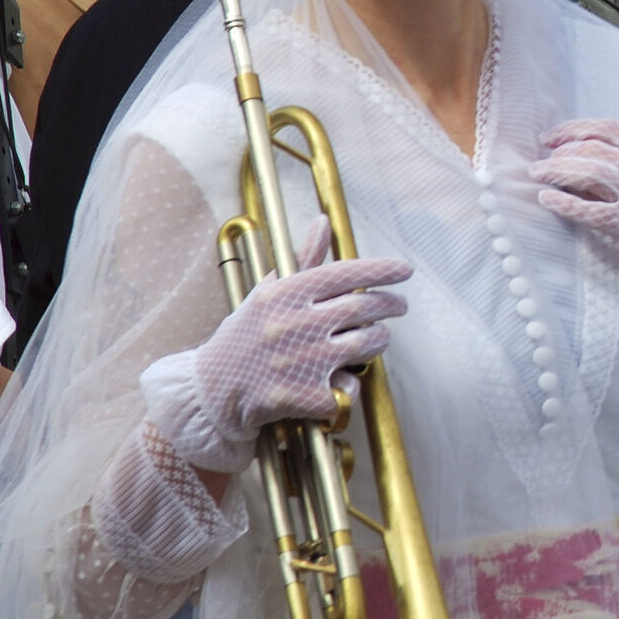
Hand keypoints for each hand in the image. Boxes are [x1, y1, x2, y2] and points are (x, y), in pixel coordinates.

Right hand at [143, 219, 408, 473]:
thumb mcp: (269, 292)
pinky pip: (349, 387)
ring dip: (378, 341)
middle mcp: (294, 323)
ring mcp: (301, 361)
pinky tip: (338, 380)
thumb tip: (323, 222)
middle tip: (398, 306)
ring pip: (368, 343)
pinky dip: (349, 385)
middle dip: (390, 305)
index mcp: (285, 294)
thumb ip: (303, 260)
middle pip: (366, 308)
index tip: (406, 270)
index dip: (383, 270)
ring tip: (371, 339)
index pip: (346, 273)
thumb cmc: (247, 335)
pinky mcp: (303, 396)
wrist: (213, 390)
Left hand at [531, 119, 618, 338]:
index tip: (553, 138)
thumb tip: (587, 156)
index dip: (574, 128)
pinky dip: (562, 202)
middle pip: (593, 149)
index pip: (608, 128)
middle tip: (541, 162)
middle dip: (559, 153)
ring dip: (556, 171)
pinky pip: (589, 209)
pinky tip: (546, 199)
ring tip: (538, 176)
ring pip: (588, 172)